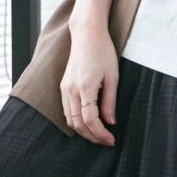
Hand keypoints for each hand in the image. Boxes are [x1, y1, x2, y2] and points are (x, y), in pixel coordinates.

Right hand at [61, 25, 118, 145]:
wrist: (87, 35)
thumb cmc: (103, 52)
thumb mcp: (113, 77)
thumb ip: (110, 102)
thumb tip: (110, 122)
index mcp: (85, 87)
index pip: (89, 120)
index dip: (100, 134)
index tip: (111, 140)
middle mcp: (71, 89)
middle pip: (77, 124)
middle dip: (92, 136)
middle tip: (106, 141)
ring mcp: (64, 88)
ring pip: (69, 119)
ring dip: (83, 131)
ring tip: (99, 134)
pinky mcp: (63, 86)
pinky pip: (67, 110)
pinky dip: (76, 121)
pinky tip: (89, 123)